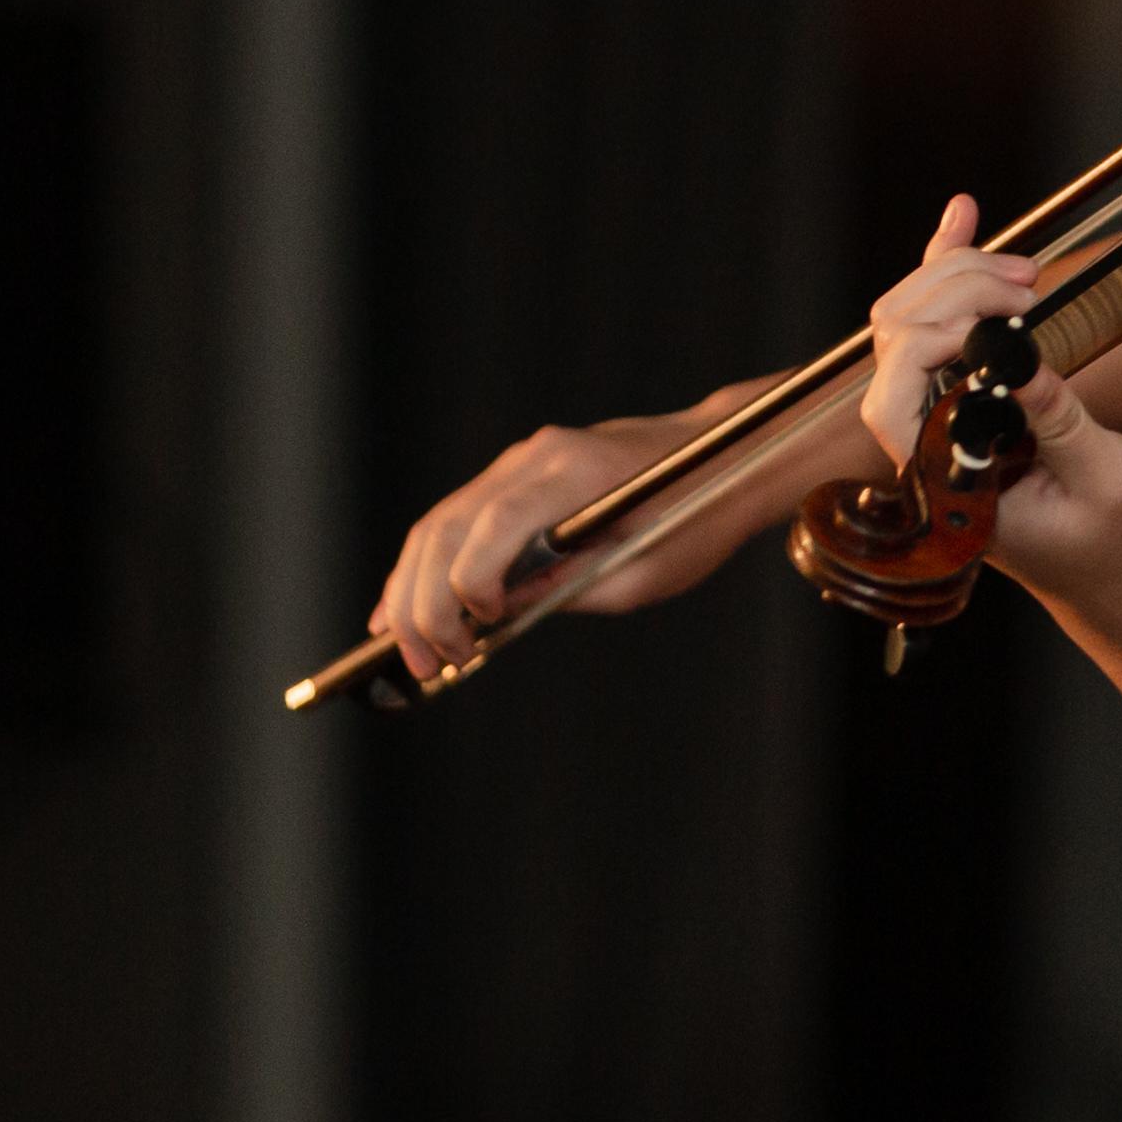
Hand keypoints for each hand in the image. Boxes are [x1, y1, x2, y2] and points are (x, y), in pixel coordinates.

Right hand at [367, 374, 802, 683]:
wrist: (721, 456)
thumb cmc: (694, 518)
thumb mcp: (644, 572)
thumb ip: (566, 590)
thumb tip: (494, 618)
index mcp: (576, 471)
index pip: (497, 522)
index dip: (471, 581)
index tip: (474, 635)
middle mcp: (535, 455)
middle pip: (448, 525)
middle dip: (422, 602)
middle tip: (421, 665)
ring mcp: (519, 460)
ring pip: (437, 523)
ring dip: (409, 588)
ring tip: (401, 651)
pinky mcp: (513, 474)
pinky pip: (453, 519)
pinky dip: (424, 566)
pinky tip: (400, 611)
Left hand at [866, 194, 1121, 630]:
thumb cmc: (1117, 544)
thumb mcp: (1104, 482)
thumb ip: (1058, 420)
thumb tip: (1018, 354)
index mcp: (947, 480)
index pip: (896, 393)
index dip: (938, 335)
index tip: (1012, 316)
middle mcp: (928, 449)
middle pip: (896, 342)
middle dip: (953, 291)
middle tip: (1028, 283)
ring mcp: (941, 424)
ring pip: (910, 326)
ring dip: (956, 278)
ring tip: (1022, 268)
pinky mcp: (967, 404)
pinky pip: (942, 329)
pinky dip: (950, 274)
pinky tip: (963, 220)